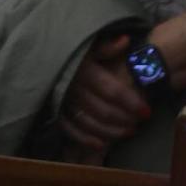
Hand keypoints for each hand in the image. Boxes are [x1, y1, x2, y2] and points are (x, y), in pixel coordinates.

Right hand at [58, 33, 149, 156]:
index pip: (111, 90)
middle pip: (103, 110)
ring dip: (110, 131)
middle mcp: (72, 86)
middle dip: (125, 119)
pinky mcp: (54, 108)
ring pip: (89, 122)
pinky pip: (69, 128)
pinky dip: (84, 139)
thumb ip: (105, 45)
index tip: (147, 111)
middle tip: (140, 122)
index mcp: (82, 69)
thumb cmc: (69, 46)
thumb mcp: (86, 41)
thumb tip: (126, 41)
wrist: (39, 50)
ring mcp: (61, 100)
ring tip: (128, 131)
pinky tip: (101, 144)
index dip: (131, 102)